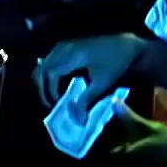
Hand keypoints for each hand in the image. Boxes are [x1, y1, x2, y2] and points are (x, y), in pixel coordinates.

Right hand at [36, 33, 150, 108]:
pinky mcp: (65, 46)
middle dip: (42, 90)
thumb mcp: (103, 84)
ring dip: (44, 83)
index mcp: (73, 56)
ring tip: (54, 98)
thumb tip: (78, 121)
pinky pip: (48, 61)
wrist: (125, 46)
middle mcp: (64, 48)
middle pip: (41, 70)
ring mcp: (63, 45)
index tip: (58, 106)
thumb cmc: (116, 64)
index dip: (50, 93)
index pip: (50, 75)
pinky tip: (58, 87)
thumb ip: (86, 101)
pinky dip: (48, 75)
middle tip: (51, 105)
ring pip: (42, 66)